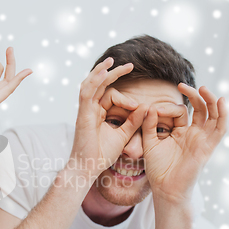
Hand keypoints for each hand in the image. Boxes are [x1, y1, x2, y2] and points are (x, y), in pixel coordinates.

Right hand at [69, 58, 146, 179]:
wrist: (88, 168)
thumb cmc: (102, 154)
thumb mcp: (123, 134)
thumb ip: (133, 121)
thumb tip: (145, 106)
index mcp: (98, 113)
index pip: (109, 95)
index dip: (126, 97)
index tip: (137, 106)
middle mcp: (90, 109)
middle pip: (99, 85)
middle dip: (113, 72)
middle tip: (129, 64)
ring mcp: (85, 111)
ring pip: (91, 84)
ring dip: (101, 71)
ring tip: (112, 60)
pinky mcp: (83, 115)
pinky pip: (87, 93)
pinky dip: (95, 81)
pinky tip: (104, 72)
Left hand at [142, 84, 227, 201]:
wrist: (165, 189)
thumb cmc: (157, 168)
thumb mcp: (149, 142)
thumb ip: (149, 125)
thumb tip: (150, 107)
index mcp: (180, 132)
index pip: (180, 111)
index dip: (167, 107)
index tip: (152, 109)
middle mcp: (193, 134)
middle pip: (200, 109)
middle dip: (194, 95)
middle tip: (182, 85)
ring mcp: (202, 140)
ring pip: (212, 115)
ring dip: (210, 100)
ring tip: (203, 88)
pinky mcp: (207, 147)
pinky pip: (219, 129)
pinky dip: (222, 114)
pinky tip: (220, 101)